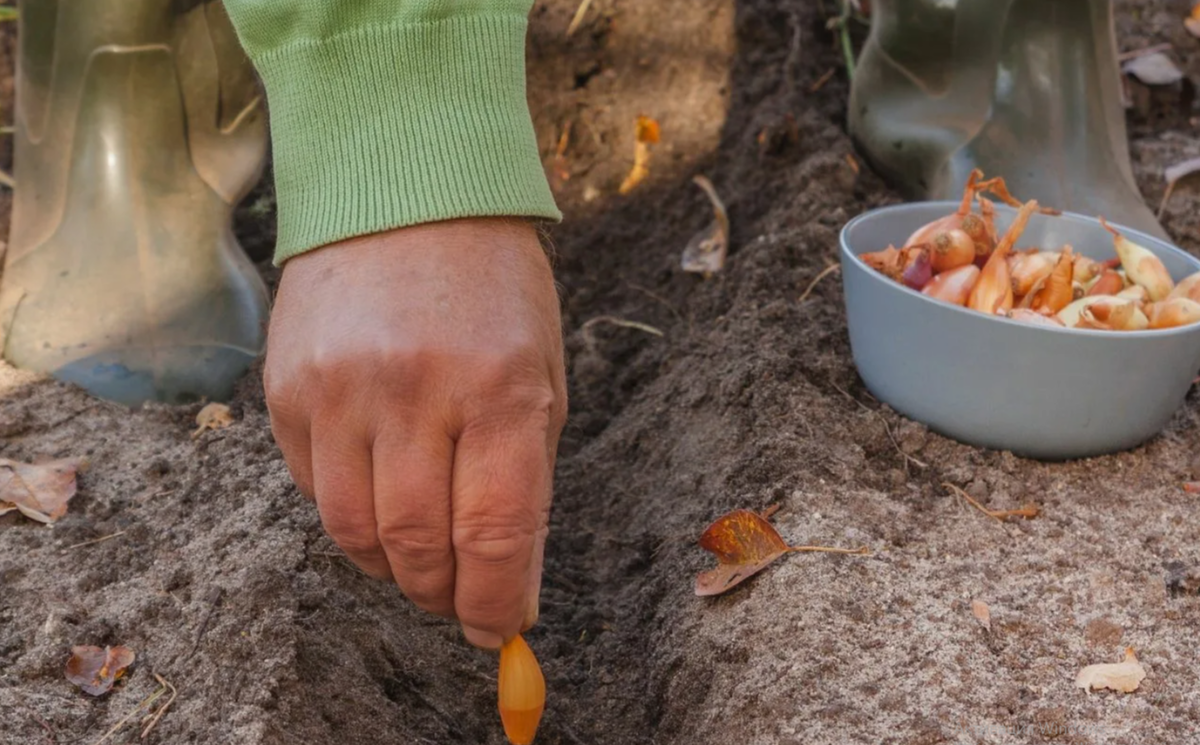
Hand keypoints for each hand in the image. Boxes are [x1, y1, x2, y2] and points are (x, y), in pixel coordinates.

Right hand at [263, 218, 566, 648]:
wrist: (406, 188)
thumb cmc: (494, 286)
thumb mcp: (541, 370)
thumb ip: (524, 474)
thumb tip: (507, 574)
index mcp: (501, 385)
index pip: (495, 532)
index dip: (496, 599)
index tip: (499, 625)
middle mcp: (415, 389)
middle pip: (418, 544)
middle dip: (443, 592)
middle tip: (457, 597)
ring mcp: (341, 388)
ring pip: (356, 532)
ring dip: (392, 568)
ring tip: (417, 561)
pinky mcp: (287, 387)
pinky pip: (315, 489)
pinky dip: (350, 514)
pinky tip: (378, 492)